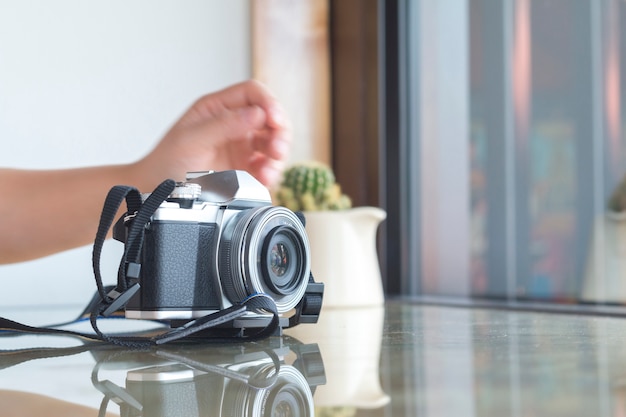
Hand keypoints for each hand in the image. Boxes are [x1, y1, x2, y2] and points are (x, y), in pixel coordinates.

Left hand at [137, 79, 290, 187]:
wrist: (158, 193)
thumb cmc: (165, 164)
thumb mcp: (191, 139)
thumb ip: (223, 125)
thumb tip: (256, 115)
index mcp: (218, 109)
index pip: (253, 94)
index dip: (268, 103)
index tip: (274, 119)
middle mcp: (233, 125)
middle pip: (270, 118)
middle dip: (279, 132)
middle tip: (276, 148)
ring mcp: (241, 148)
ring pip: (273, 142)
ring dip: (278, 154)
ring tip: (269, 168)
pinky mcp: (246, 171)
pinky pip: (268, 167)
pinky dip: (272, 172)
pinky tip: (264, 178)